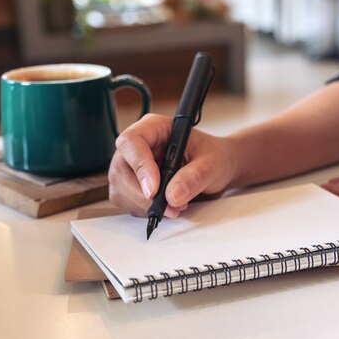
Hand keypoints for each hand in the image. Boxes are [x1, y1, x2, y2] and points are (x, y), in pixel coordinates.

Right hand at [108, 114, 236, 217]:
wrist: (217, 168)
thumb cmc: (214, 157)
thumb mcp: (212, 163)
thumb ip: (195, 177)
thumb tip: (172, 195)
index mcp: (155, 128)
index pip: (132, 142)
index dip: (140, 166)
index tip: (155, 190)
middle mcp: (139, 146)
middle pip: (121, 170)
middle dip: (142, 195)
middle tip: (169, 207)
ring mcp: (132, 166)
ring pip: (121, 189)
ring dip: (145, 205)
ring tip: (176, 205)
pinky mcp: (133, 185)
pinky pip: (127, 201)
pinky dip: (145, 210)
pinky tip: (166, 207)